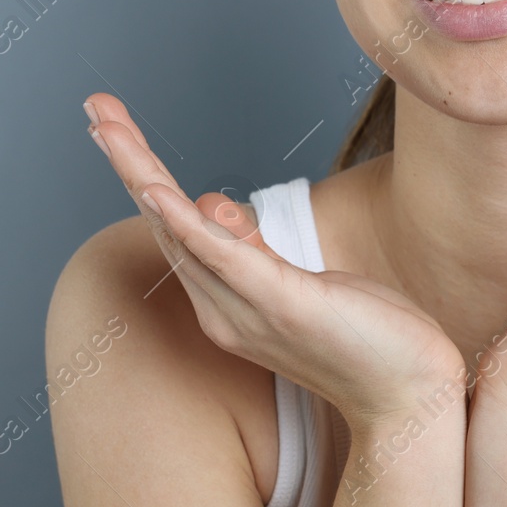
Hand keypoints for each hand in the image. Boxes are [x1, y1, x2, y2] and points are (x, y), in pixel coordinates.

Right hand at [83, 93, 465, 427]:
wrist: (411, 400)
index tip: (117, 127)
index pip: (176, 228)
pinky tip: (157, 192)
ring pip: (181, 230)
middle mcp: (223, 309)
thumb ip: (256, 253)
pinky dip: (188, 224)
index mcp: (226, 302)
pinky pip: (225, 259)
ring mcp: (249, 310)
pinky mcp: (284, 305)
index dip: (143, 176)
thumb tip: (216, 207)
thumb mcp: (303, 284)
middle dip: (128, 160)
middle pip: (165, 221)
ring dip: (141, 173)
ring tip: (108, 126)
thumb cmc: (366, 340)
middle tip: (96, 106)